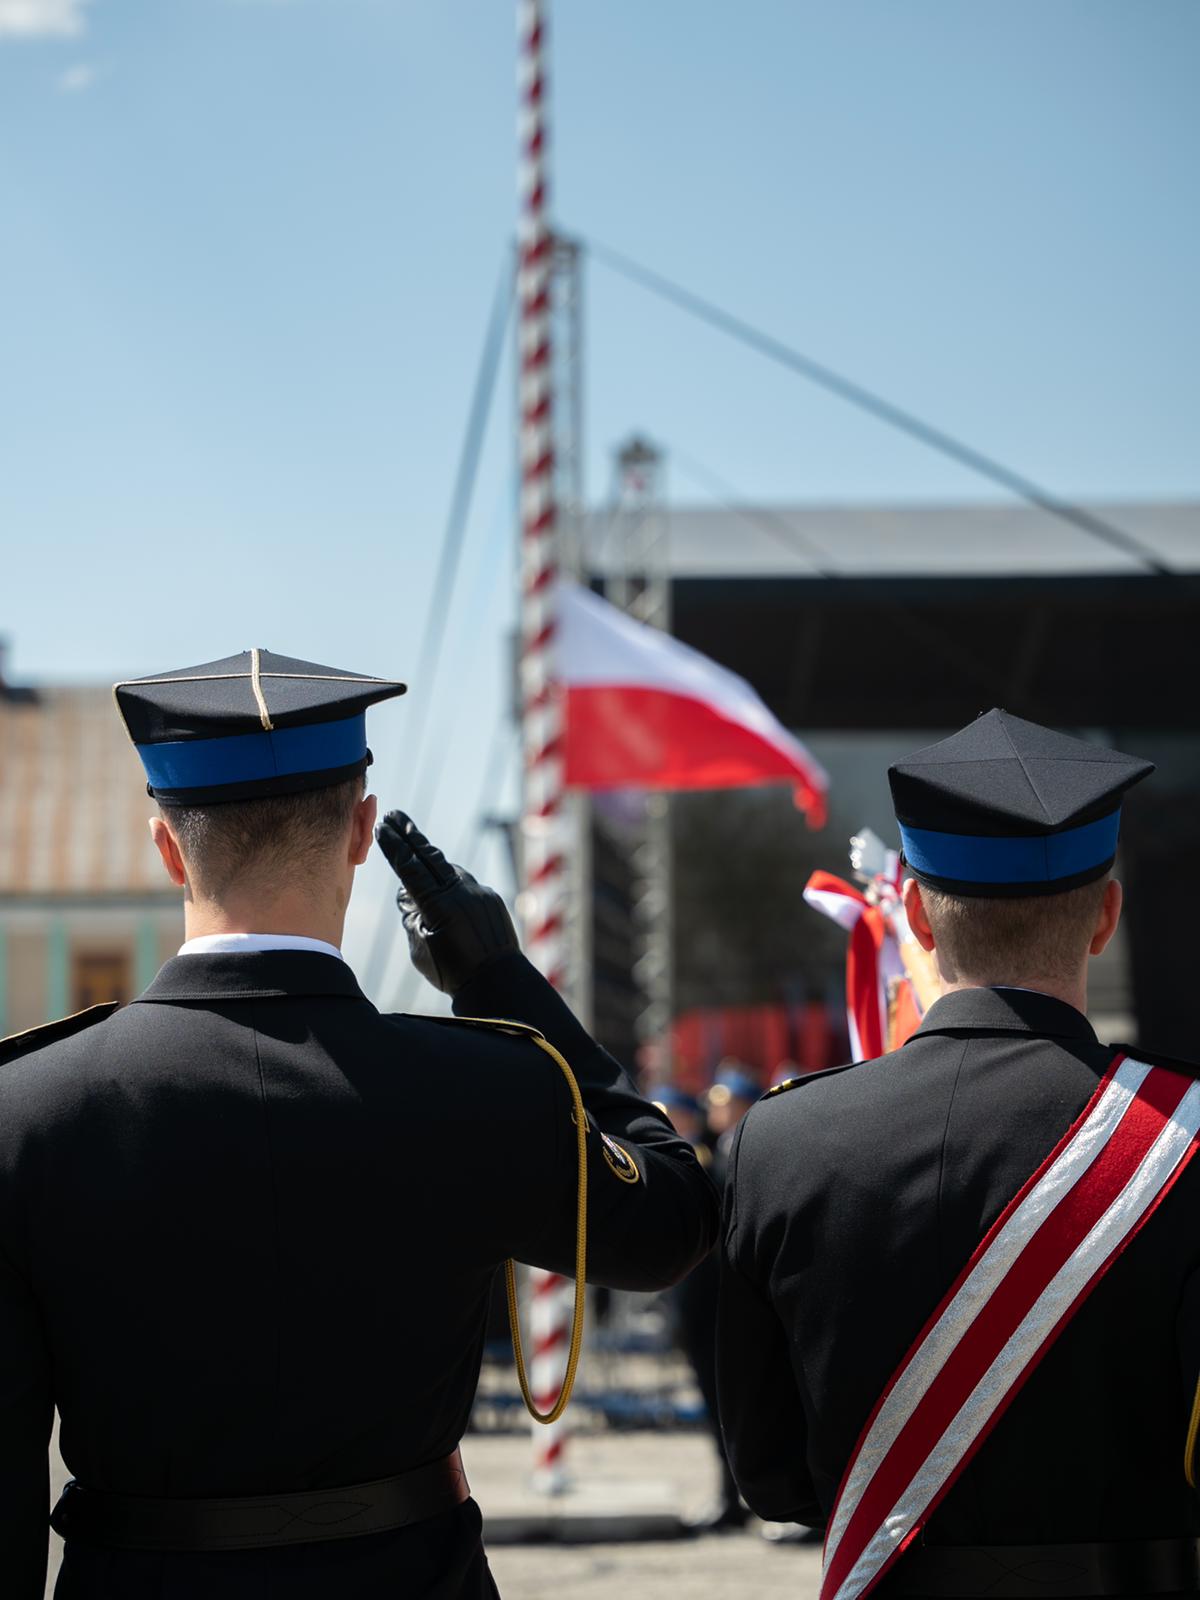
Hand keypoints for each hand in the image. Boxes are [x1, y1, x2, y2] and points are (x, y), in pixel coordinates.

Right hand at [374, 810, 519, 996]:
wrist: (497, 982)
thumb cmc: (452, 972)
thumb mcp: (420, 947)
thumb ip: (411, 916)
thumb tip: (406, 894)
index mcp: (438, 905)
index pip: (411, 868)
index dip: (395, 847)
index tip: (383, 828)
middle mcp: (460, 893)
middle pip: (431, 856)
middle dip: (410, 835)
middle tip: (395, 815)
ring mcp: (479, 893)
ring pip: (450, 870)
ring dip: (432, 860)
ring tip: (414, 848)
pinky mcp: (491, 899)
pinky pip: (467, 885)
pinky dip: (452, 883)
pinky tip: (443, 888)